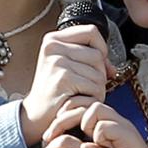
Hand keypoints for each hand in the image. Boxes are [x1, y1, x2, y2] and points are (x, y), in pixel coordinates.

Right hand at [20, 24, 110, 145]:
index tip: (98, 63)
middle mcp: (53, 47)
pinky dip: (93, 99)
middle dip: (99, 74)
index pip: (91, 31)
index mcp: (53, 39)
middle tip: (85, 87)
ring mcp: (57, 62)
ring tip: (80, 95)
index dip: (101, 47)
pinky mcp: (63, 79)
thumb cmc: (55, 92)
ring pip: (99, 73)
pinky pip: (95, 87)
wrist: (36, 115)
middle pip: (98, 54)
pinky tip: (79, 102)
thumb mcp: (67, 67)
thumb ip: (89, 59)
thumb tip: (112, 68)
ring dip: (97, 89)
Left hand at [48, 101, 147, 147]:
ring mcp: (122, 126)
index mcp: (105, 124)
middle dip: (64, 118)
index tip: (50, 136)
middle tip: (52, 136)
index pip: (80, 107)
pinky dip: (98, 135)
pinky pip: (107, 125)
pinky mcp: (129, 135)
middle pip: (85, 103)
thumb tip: (70, 141)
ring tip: (83, 143)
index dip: (62, 118)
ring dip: (84, 125)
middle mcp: (114, 121)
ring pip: (96, 108)